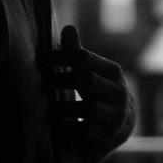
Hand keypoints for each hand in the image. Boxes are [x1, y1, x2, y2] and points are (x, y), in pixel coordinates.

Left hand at [49, 25, 134, 148]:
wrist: (121, 124)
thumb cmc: (99, 91)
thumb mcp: (94, 72)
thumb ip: (79, 53)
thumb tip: (68, 27)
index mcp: (113, 72)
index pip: (86, 58)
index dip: (61, 57)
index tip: (42, 60)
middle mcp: (118, 91)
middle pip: (87, 80)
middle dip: (61, 79)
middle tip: (41, 81)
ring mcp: (115, 114)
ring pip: (88, 108)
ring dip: (63, 105)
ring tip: (45, 104)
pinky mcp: (108, 134)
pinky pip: (86, 131)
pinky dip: (68, 126)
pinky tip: (54, 123)